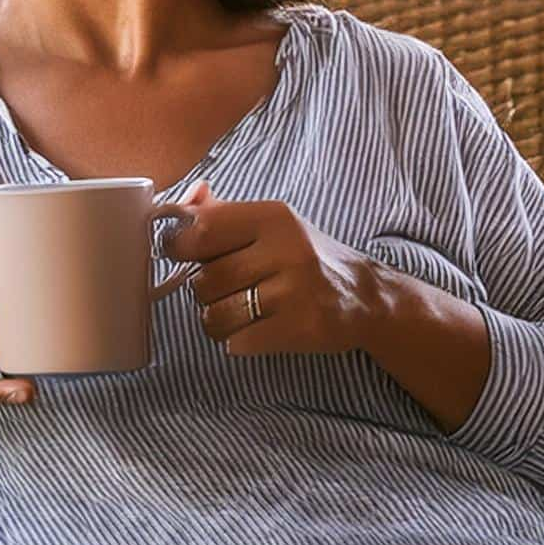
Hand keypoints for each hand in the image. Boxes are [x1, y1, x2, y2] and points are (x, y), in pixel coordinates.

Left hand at [164, 177, 385, 355]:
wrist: (365, 296)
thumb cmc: (305, 256)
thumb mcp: (271, 223)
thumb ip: (221, 212)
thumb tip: (182, 202)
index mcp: (272, 217)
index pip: (200, 230)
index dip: (178, 246)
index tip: (181, 254)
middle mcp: (286, 250)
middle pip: (204, 280)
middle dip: (203, 290)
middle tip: (225, 288)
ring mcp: (295, 292)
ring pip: (215, 315)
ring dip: (216, 319)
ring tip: (237, 311)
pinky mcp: (301, 329)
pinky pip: (237, 343)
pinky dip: (237, 341)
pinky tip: (256, 330)